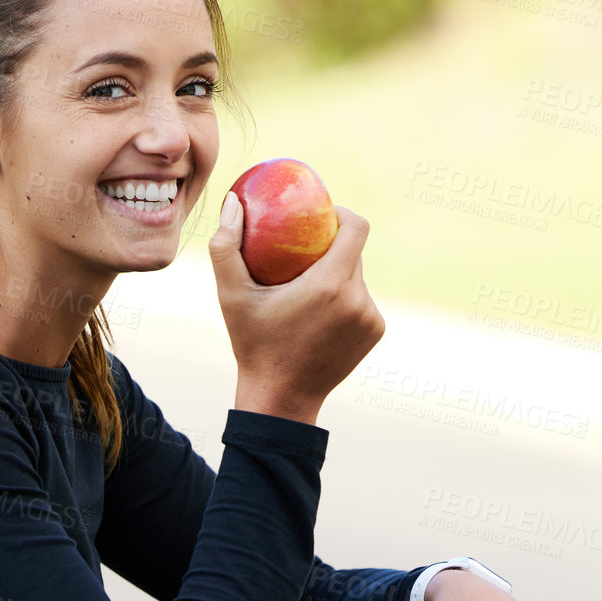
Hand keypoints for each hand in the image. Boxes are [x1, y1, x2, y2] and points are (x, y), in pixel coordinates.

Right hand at [208, 194, 384, 421]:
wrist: (281, 399)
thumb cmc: (254, 346)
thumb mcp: (231, 297)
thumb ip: (226, 247)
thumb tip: (233, 201)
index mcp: (329, 285)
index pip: (356, 227)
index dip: (342, 214)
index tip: (322, 217)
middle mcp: (357, 299)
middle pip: (355, 252)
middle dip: (333, 247)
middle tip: (304, 253)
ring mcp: (370, 318)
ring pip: (358, 277)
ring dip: (338, 275)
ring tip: (309, 288)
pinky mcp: (375, 332)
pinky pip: (363, 301)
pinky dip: (346, 300)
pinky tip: (322, 314)